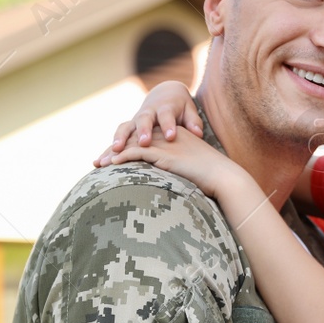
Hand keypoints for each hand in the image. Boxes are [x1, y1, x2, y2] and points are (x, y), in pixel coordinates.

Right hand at [96, 80, 201, 163]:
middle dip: (143, 131)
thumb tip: (198, 133)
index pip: (166, 115)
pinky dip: (107, 150)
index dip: (169, 125)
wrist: (163, 95)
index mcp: (164, 108)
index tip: (171, 136)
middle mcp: (147, 113)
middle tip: (144, 143)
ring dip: (119, 139)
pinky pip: (116, 139)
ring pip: (125, 128)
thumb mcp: (189, 111)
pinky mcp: (127, 130)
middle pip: (144, 120)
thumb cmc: (180, 107)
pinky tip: (98, 162)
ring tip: (115, 152)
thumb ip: (193, 122)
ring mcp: (135, 121)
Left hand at [99, 132, 248, 201]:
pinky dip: (123, 157)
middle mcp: (169, 136)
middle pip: (135, 138)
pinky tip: (112, 164)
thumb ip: (182, 171)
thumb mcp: (194, 171)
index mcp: (175, 136)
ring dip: (114, 154)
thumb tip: (173, 185)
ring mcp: (166, 144)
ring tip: (99, 164)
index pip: (146, 138)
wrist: (224, 177)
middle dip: (115, 149)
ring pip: (133, 144)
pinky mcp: (165, 154)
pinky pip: (138, 153)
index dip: (128, 147)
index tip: (114, 158)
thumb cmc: (213, 179)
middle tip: (100, 160)